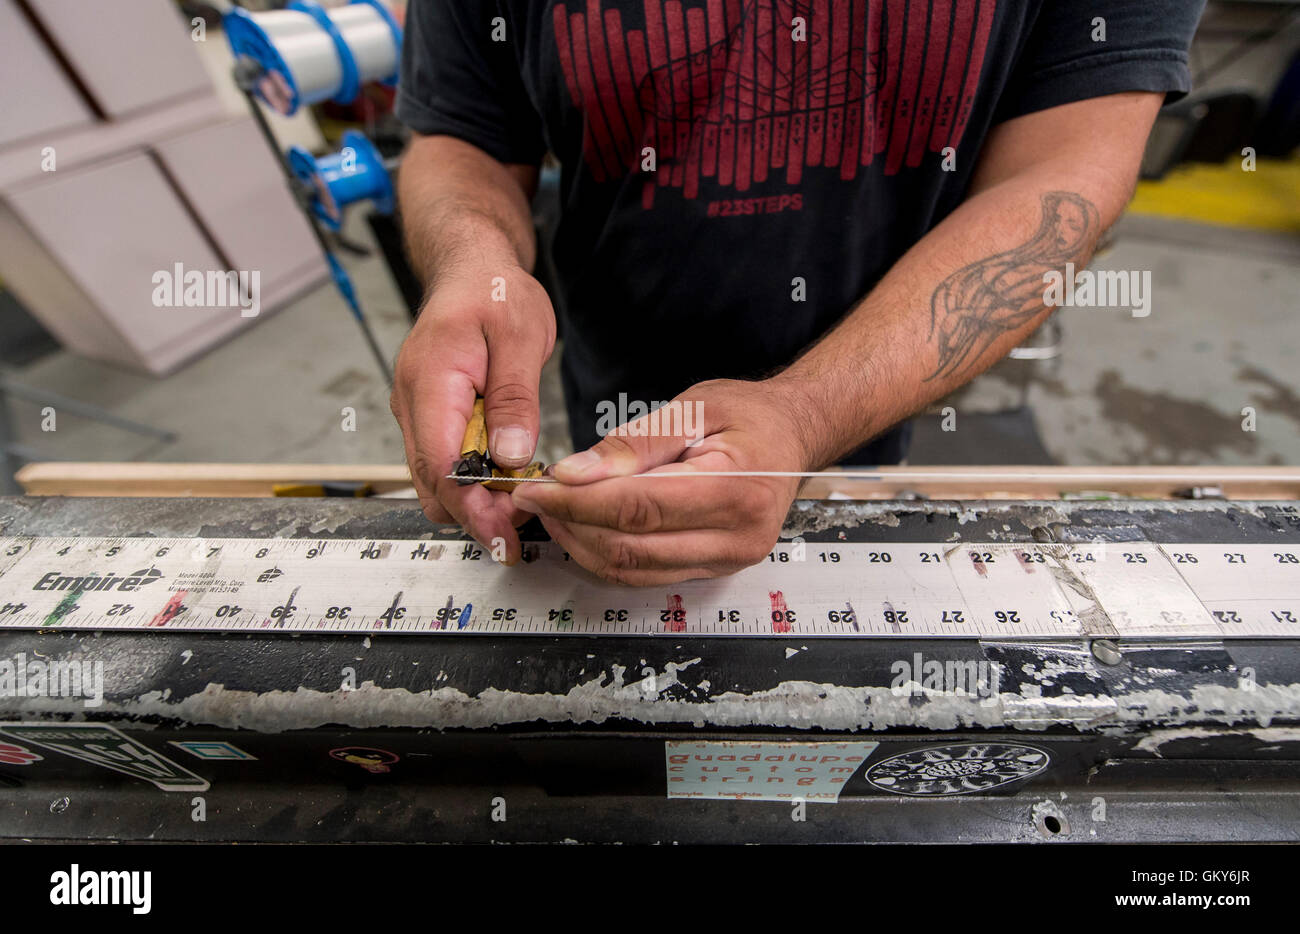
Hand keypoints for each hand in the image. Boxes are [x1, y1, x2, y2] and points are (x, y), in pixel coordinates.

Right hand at [390, 263, 554, 563]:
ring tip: (520, 506)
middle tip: (522, 528)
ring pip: (435, 480)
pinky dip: (472, 481)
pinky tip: (506, 482)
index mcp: (430, 381)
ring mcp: (418, 412)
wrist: (471, 268)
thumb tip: (509, 458)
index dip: (471, 506)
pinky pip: (444, 462)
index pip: (439, 465)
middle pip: (432, 484)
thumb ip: (514, 399)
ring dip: (473, 501)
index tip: (504, 532)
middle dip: (474, 514)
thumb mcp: (520, 337)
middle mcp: (413, 403)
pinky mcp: (431, 417)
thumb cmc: (494, 291)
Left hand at [511, 378, 814, 584]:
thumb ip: (633, 442)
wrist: (793, 436)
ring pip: (633, 570)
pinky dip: (607, 555)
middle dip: (572, 524)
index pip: (637, 508)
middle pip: (631, 547)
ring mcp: (727, 561)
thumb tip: (575, 473)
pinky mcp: (715, 571)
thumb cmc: (749, 416)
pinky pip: (647, 575)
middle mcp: (737, 537)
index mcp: (735, 490)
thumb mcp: (693, 408)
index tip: (538, 488)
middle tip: (538, 496)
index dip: (578, 502)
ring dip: (583, 544)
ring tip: (556, 510)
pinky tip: (585, 527)